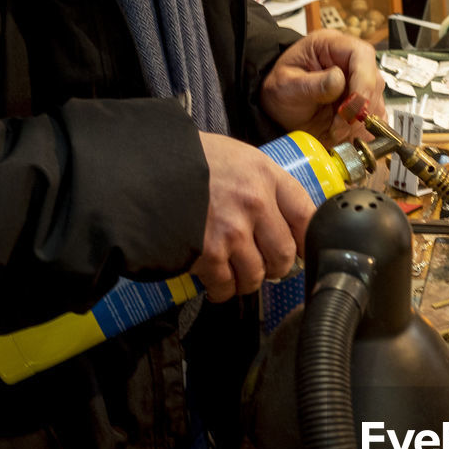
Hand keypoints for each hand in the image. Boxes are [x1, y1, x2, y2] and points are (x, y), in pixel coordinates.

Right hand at [190, 132, 313, 301]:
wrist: (140, 166)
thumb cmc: (189, 161)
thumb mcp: (237, 158)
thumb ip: (264, 186)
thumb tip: (288, 223)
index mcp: (265, 175)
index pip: (306, 217)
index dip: (308, 242)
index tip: (303, 252)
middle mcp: (253, 203)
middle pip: (284, 255)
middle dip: (276, 266)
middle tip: (264, 264)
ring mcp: (231, 230)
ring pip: (257, 276)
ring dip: (247, 280)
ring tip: (235, 270)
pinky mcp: (207, 253)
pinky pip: (226, 286)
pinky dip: (222, 290)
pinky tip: (215, 280)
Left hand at [259, 30, 385, 144]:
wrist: (280, 108)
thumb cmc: (281, 90)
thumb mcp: (286, 85)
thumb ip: (311, 83)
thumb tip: (338, 79)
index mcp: (331, 45)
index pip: (362, 55)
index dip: (362, 81)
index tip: (351, 106)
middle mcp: (350, 61)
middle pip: (373, 81)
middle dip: (358, 109)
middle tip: (338, 127)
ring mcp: (359, 83)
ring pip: (376, 102)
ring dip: (359, 123)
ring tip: (335, 132)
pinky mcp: (362, 104)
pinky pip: (374, 118)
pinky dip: (363, 130)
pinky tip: (345, 135)